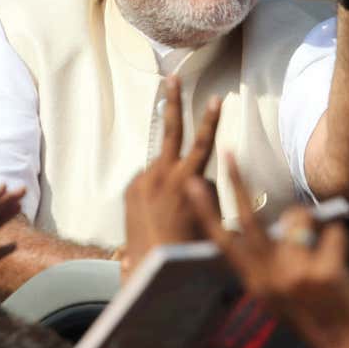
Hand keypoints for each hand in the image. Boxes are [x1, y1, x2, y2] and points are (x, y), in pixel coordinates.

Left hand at [123, 75, 221, 279]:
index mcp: (187, 181)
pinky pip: (150, 179)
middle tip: (172, 78)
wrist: (152, 269)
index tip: (217, 98)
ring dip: (172, 168)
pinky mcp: (131, 191)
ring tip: (176, 186)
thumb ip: (208, 191)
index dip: (212, 120)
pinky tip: (163, 209)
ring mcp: (142, 182)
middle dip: (172, 102)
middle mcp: (162, 176)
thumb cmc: (191, 248)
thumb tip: (200, 178)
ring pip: (161, 161)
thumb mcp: (211, 218)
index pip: (203, 142)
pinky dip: (160, 187)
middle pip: (170, 131)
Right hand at [187, 163, 348, 347]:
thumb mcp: (284, 298)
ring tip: (328, 252)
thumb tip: (279, 226)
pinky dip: (345, 241)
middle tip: (228, 154)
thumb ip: (274, 266)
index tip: (193, 186)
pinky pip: (336, 231)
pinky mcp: (324, 273)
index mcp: (256, 285)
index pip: (224, 242)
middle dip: (236, 184)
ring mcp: (295, 275)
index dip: (208, 213)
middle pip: (248, 220)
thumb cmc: (320, 322)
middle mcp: (269, 278)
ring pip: (301, 218)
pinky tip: (347, 266)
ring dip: (317, 225)